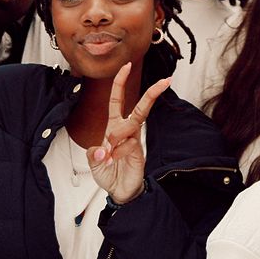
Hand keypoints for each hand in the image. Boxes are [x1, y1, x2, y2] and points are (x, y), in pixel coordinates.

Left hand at [87, 62, 170, 204]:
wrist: (120, 192)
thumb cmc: (109, 173)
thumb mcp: (94, 162)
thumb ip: (94, 153)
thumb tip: (101, 149)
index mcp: (114, 126)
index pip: (118, 99)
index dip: (120, 82)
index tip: (126, 66)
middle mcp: (126, 130)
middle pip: (140, 107)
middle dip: (152, 93)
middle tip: (165, 80)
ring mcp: (135, 139)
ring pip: (132, 124)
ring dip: (118, 135)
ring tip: (109, 152)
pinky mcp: (140, 150)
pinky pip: (129, 144)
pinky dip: (119, 152)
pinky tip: (114, 161)